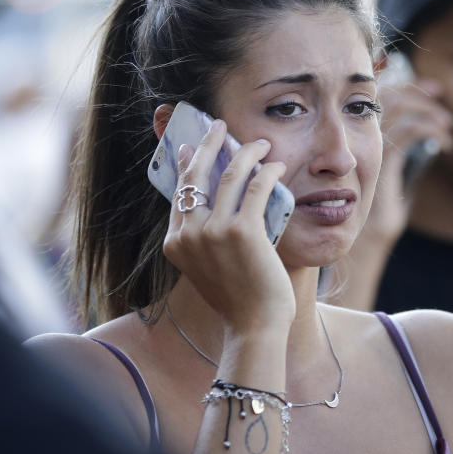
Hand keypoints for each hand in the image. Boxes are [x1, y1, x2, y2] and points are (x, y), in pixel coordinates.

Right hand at [163, 120, 295, 335]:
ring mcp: (214, 232)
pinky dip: (268, 172)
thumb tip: (212, 203)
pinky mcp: (243, 232)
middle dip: (207, 143)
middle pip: (195, 174)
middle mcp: (189, 234)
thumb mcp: (209, 266)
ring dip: (247, 152)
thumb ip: (203, 237)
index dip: (186, 164)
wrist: (254, 327)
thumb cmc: (239, 298)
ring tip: (261, 143)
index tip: (191, 146)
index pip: (179, 192)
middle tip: (218, 125)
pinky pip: (257, 188)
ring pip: (229, 175)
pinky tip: (277, 166)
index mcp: (175, 243)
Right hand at [365, 78, 452, 245]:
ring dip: (428, 109)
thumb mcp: (394, 176)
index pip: (381, 99)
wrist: (368, 237)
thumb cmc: (380, 211)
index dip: (407, 88)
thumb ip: (402, 156)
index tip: (433, 89)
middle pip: (389, 96)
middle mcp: (359, 137)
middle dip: (418, 91)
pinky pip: (409, 130)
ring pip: (399, 107)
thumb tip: (423, 145)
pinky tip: (446, 146)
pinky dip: (432, 131)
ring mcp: (367, 146)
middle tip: (440, 93)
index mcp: (360, 138)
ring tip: (448, 123)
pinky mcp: (381, 159)